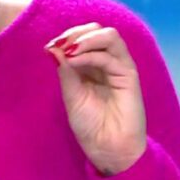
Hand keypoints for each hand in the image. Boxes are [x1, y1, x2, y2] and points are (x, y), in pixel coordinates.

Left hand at [44, 23, 146, 175]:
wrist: (108, 148)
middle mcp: (106, 62)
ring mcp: (119, 66)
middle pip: (96, 30)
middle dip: (76, 33)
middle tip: (59, 44)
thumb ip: (65, 70)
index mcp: (91, 65)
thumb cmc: (90, 125)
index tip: (50, 46)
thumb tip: (52, 47)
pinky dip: (90, 54)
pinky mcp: (129, 75)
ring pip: (108, 35)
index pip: (82, 38)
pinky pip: (111, 56)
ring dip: (85, 38)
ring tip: (69, 49)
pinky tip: (75, 60)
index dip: (67, 37)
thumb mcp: (71, 94)